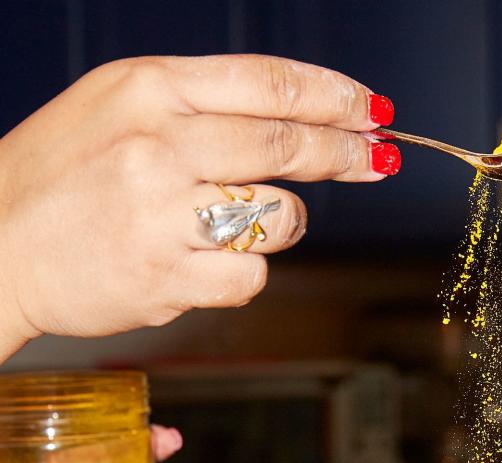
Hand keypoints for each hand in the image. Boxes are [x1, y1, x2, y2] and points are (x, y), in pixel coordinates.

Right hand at [0, 55, 398, 356]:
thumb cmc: (61, 176)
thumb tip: (292, 117)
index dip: (335, 97)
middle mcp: (160, 145)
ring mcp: (163, 214)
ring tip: (246, 224)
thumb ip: (198, 105)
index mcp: (148, 89)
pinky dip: (246, 274)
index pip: (269, 85)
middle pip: (289, 146)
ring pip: (282, 218)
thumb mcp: (116, 106)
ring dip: (287, 224)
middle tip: (378, 162)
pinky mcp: (168, 277)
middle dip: (347, 155)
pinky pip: (251, 277)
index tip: (373, 110)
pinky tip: (207, 265)